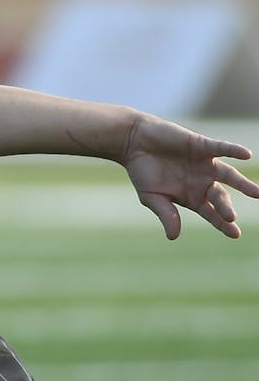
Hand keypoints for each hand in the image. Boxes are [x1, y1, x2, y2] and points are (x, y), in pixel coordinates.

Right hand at [120, 117, 258, 238]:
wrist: (134, 143)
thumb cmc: (142, 172)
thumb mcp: (151, 197)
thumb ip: (165, 214)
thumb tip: (174, 237)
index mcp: (192, 197)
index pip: (212, 213)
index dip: (222, 224)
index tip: (235, 234)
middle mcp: (202, 182)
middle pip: (220, 196)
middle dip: (225, 207)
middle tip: (230, 217)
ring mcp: (205, 164)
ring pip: (228, 175)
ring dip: (242, 184)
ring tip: (257, 193)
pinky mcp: (202, 146)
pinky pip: (222, 148)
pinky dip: (234, 151)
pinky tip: (247, 155)